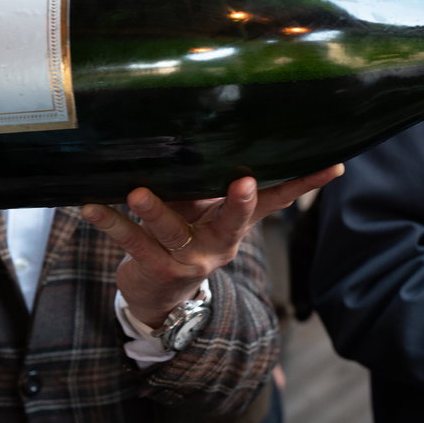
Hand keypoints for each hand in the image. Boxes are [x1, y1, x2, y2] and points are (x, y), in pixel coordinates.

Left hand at [80, 165, 342, 327]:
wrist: (157, 296)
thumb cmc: (181, 234)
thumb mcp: (201, 209)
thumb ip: (208, 181)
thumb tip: (212, 125)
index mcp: (235, 224)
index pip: (277, 199)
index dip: (305, 182)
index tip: (333, 164)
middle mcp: (219, 243)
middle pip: (235, 220)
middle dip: (240, 202)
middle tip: (242, 182)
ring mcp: (188, 259)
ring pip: (173, 231)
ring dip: (154, 210)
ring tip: (138, 193)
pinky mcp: (154, 268)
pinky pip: (130, 242)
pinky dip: (109, 222)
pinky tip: (90, 206)